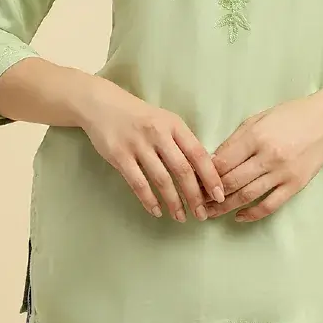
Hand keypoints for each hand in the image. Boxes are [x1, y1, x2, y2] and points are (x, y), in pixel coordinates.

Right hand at [80, 77, 225, 221]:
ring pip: (161, 179)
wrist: (103, 104)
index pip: (198, 153)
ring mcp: (138, 145)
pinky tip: (156, 211)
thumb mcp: (166, 121)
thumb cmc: (140, 116)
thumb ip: (182, 142)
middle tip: (202, 214)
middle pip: (182, 170)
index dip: (210, 176)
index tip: (219, 195)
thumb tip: (206, 170)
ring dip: (173, 202)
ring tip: (181, 217)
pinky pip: (138, 183)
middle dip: (194, 196)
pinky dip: (148, 200)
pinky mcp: (119, 156)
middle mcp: (158, 133)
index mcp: (174, 125)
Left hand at [205, 92, 322, 222]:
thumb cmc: (289, 116)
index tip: (192, 181)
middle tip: (196, 201)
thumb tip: (212, 161)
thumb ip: (235, 141)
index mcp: (256, 136)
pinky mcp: (295, 185)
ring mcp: (282, 173)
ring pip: (246, 196)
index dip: (204, 174)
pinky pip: (269, 205)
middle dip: (210, 194)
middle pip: (231, 181)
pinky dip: (251, 214)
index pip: (222, 161)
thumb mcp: (257, 120)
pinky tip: (238, 216)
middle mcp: (268, 156)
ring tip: (210, 212)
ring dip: (224, 207)